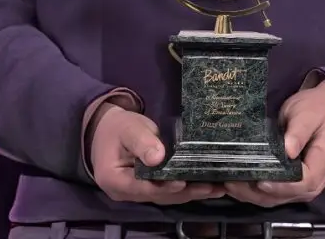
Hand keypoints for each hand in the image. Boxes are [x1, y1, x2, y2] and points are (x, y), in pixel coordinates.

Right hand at [89, 103, 225, 204]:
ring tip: (217, 189)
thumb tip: (158, 157)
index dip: (164, 186)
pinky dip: (187, 189)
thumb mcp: (128, 129)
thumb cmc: (118, 128)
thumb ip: (142, 142)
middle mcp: (127, 194)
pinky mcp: (149, 187)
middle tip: (212, 188)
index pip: (143, 187)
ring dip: (192, 193)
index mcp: (115, 181)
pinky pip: (168, 191)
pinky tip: (206, 186)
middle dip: (187, 193)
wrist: (107, 130)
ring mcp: (138, 193)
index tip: (183, 183)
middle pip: (159, 196)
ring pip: (166, 196)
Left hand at [224, 79, 324, 207]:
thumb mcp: (308, 112)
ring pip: (285, 198)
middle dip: (260, 194)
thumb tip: (288, 151)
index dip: (281, 185)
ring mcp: (312, 182)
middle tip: (233, 184)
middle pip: (291, 195)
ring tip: (232, 186)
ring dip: (258, 196)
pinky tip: (245, 185)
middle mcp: (321, 178)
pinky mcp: (302, 181)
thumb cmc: (320, 108)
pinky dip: (263, 192)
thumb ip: (299, 130)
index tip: (260, 181)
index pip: (305, 182)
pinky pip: (284, 193)